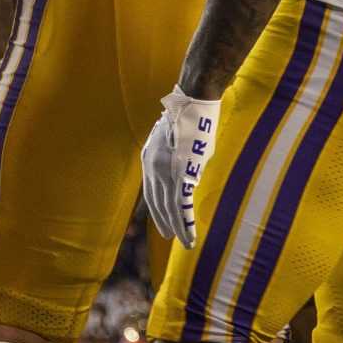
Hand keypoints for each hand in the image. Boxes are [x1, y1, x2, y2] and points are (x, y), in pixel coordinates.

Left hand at [141, 87, 221, 246]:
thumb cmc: (189, 115)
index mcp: (149, 158)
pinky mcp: (183, 173)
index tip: (162, 221)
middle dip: (164, 221)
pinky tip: (190, 237)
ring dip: (177, 228)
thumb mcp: (175, 139)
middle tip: (169, 236)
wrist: (194, 100)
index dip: (157, 208)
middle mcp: (153, 167)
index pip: (151, 191)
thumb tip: (189, 175)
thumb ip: (177, 159)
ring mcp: (167, 171)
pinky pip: (183, 206)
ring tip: (185, 243)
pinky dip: (186, 224)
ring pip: (170, 208)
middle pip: (157, 202)